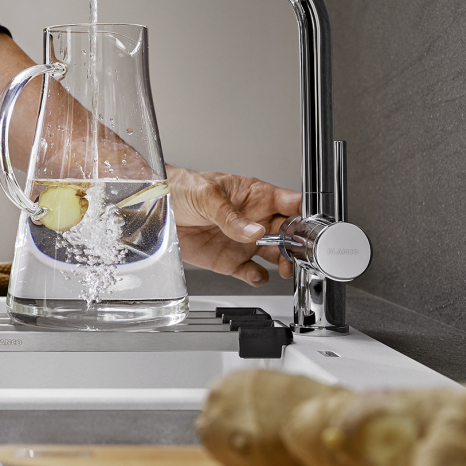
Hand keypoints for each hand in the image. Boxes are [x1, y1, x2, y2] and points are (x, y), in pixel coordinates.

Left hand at [168, 166, 300, 285]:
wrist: (155, 206)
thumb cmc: (182, 188)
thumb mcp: (207, 195)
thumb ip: (231, 216)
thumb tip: (254, 230)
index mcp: (255, 196)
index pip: (290, 204)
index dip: (305, 215)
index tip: (310, 228)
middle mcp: (253, 219)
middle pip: (288, 233)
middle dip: (297, 244)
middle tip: (298, 253)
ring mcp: (243, 241)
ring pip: (275, 255)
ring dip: (283, 263)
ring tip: (283, 268)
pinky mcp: (229, 260)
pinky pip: (252, 273)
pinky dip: (258, 278)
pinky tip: (256, 275)